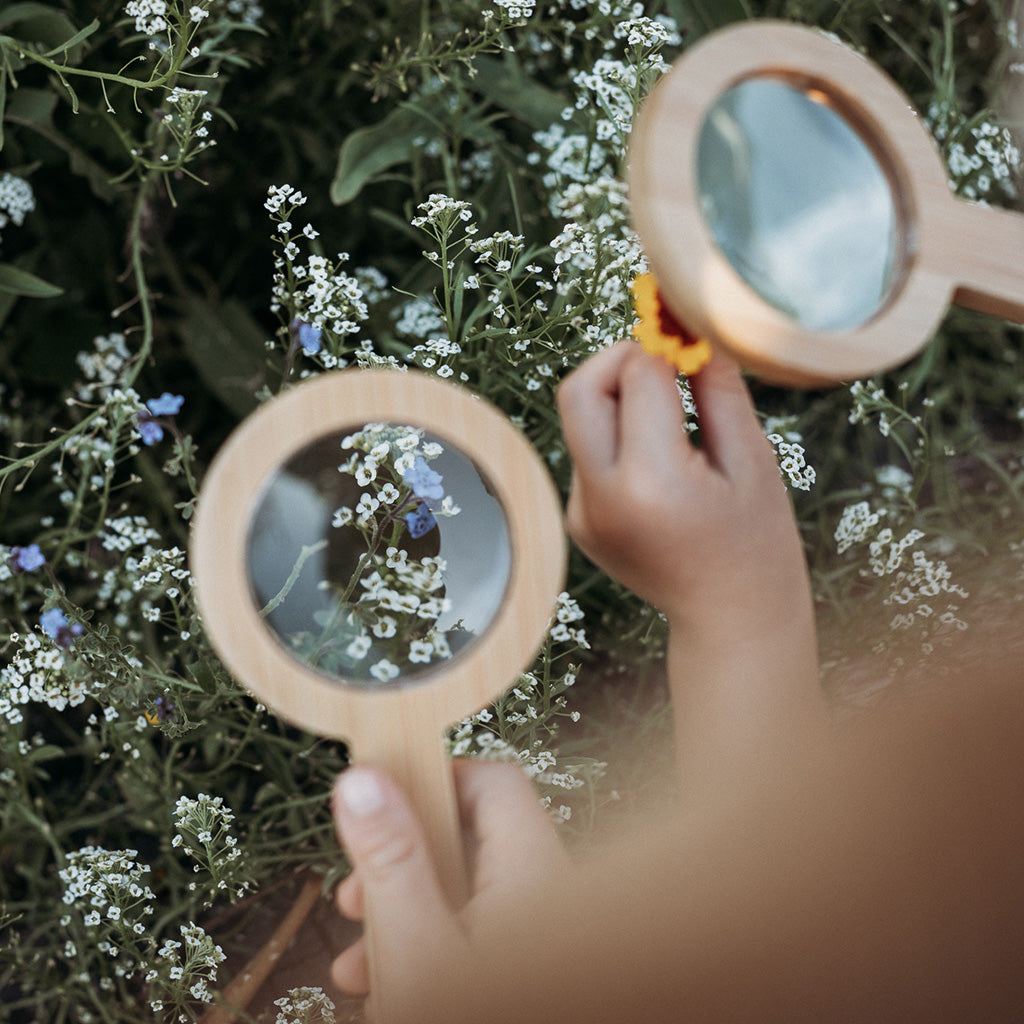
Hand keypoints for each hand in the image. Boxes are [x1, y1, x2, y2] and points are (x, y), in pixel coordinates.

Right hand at [331, 759, 568, 1020]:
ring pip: (460, 890)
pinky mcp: (522, 963)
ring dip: (401, 912)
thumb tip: (363, 780)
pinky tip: (385, 985)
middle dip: (398, 862)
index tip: (376, 802)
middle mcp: (546, 893)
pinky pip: (472, 931)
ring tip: (357, 961)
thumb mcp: (414, 945)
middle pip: (467, 837)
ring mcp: (537, 932)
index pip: (492, 782)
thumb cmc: (471, 1020)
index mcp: (533, 872)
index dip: (432, 779)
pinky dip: (426, 944)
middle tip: (352, 895)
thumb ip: (391, 859)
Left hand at [557, 343, 822, 777]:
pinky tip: (660, 467)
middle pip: (580, 389)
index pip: (639, 376)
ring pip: (581, 419)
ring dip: (620, 400)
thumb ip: (717, 391)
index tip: (687, 329)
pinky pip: (588, 454)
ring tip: (673, 423)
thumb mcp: (752, 463)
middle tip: (664, 360)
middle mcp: (601, 497)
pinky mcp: (576, 520)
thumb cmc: (756, 545)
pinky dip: (618, 439)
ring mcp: (581, 513)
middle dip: (618, 358)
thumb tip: (693, 332)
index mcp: (652, 482)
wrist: (730, 621)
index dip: (664, 341)